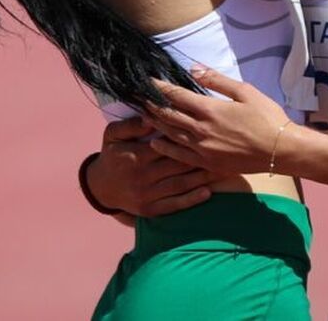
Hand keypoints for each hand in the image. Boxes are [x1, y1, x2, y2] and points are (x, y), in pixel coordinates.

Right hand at [85, 116, 221, 217]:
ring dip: (203, 178)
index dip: (189, 137)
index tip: (209, 130)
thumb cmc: (112, 153)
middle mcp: (142, 176)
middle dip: (203, 157)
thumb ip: (131, 125)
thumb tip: (151, 117)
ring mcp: (146, 195)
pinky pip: (174, 205)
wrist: (101, 187)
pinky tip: (208, 192)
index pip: (167, 144)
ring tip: (225, 169)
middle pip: (178, 165)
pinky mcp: (150, 210)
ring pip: (180, 185)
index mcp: (135, 155)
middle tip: (226, 149)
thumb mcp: (113, 134)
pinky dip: (191, 200)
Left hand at [145, 68, 292, 176]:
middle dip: (151, 105)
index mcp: (210, 110)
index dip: (159, 87)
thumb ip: (217, 81)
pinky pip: (179, 155)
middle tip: (137, 98)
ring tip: (143, 115)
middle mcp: (201, 130)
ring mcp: (202, 148)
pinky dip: (165, 148)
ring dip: (155, 124)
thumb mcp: (245, 92)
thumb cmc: (267, 117)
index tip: (147, 82)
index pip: (176, 96)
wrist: (280, 149)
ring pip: (170, 135)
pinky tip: (155, 143)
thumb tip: (194, 69)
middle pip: (168, 115)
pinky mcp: (207, 163)